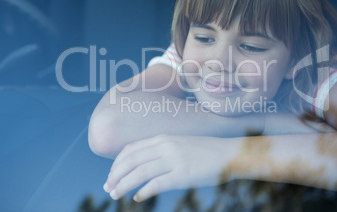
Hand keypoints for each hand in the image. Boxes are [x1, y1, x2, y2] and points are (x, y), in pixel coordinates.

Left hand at [103, 134, 241, 201]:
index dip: (116, 164)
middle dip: (115, 175)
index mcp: (163, 139)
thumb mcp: (179, 144)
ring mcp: (174, 160)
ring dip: (124, 184)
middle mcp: (165, 147)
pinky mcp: (182, 174)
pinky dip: (143, 191)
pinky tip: (137, 198)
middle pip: (131, 161)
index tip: (111, 175)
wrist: (228, 154)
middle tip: (108, 187)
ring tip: (115, 194)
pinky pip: (156, 184)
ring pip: (139, 173)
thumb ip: (161, 150)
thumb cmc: (204, 151)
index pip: (130, 150)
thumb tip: (142, 164)